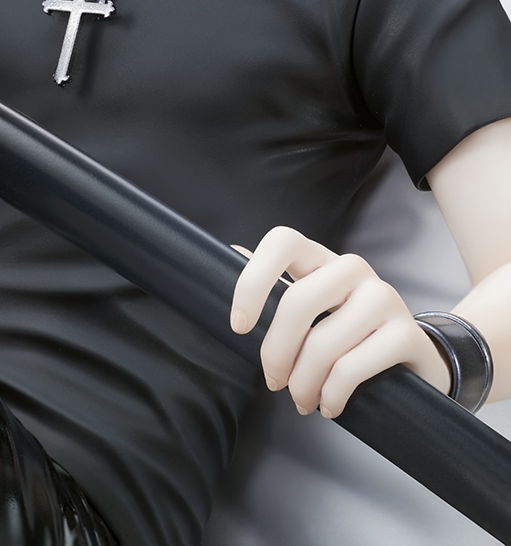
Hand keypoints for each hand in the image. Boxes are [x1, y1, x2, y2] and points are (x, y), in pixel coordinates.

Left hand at [229, 226, 450, 418]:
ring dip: (304, 383)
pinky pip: (351, 367)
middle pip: (298, 301)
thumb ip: (275, 287)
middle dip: (276, 352)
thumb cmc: (348, 338)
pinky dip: (332, 394)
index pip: (282, 241)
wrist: (414, 364)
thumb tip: (231, 252)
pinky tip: (330, 404)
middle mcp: (353, 269)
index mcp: (322, 259)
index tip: (240, 325)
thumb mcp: (312, 310)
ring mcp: (384, 297)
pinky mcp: (407, 333)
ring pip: (323, 342)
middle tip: (274, 381)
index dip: (253, 280)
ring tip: (303, 400)